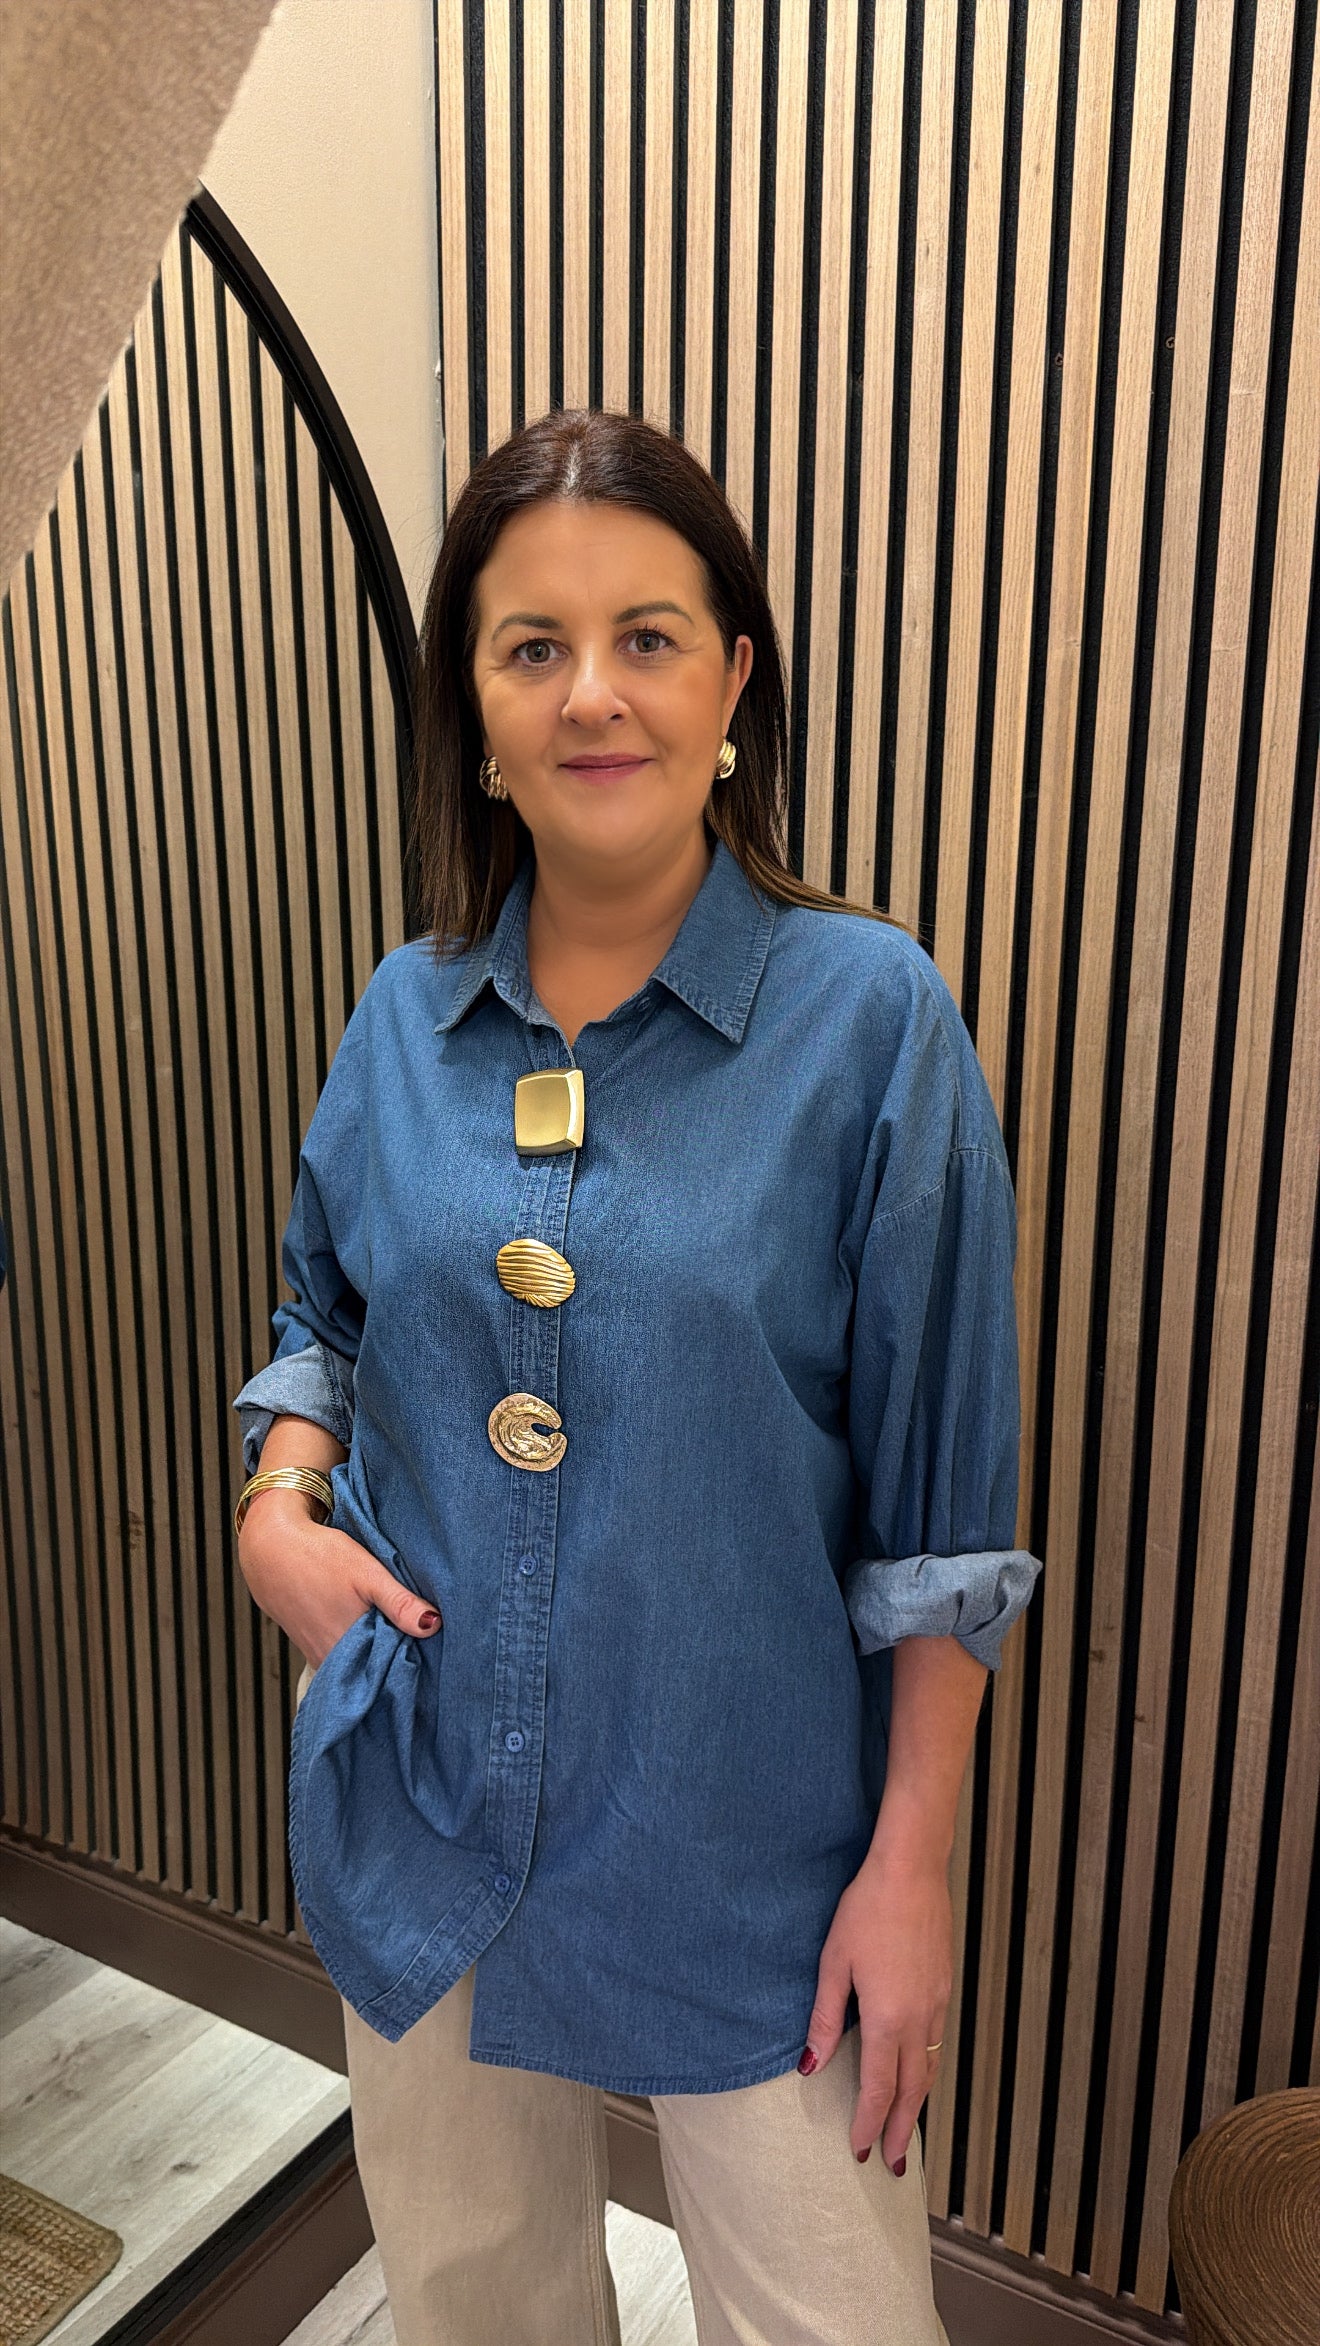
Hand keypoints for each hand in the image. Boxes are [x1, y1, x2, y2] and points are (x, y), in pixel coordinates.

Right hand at [237, 1493, 442, 1668]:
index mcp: (349, 1648)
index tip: (432, 1656)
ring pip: (358, 1667)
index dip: (413, 1665)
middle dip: (397, 1663)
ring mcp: (319, 1657)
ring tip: (398, 1638)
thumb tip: (433, 1626)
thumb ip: (399, 1603)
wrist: (270, 1549)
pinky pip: (342, 1660)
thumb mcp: (367, 1573)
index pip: (391, 1672)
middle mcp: (331, 1661)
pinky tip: (370, 1634)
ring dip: (377, 1656)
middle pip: (375, 1673)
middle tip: (421, 1647)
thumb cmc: (319, 1557)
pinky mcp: (311, 1649)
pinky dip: (358, 1652)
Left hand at [799, 1847, 951, 2167]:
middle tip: (892, 2164)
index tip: (859, 2151)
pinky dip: (927, 2071)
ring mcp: (937, 2005)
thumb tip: (810, 2065)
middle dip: (899, 2130)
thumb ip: (824, 2018)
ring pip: (929, 2070)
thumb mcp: (834, 1963)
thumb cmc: (866, 1911)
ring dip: (916, 2104)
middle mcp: (919, 2020)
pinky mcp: (945, 1988)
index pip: (878, 2088)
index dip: (867, 2122)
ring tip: (904, 2129)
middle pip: (912, 2090)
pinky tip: (918, 2073)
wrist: (911, 1871)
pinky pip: (936, 2044)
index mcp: (887, 2019)